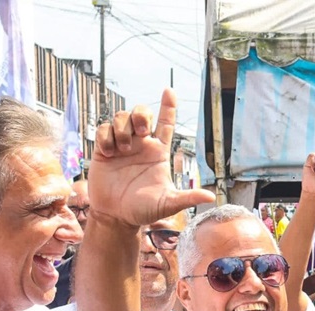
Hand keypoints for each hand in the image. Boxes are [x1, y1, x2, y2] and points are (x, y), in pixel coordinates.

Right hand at [90, 89, 213, 227]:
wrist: (116, 216)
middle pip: (141, 112)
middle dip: (140, 114)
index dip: (168, 106)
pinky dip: (105, 136)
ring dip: (122, 129)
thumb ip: (187, 198)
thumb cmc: (144, 210)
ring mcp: (122, 145)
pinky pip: (103, 129)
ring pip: (121, 117)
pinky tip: (108, 152)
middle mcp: (141, 145)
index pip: (165, 123)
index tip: (169, 91)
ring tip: (123, 150)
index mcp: (158, 152)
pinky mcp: (104, 149)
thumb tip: (211, 196)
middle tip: (141, 131)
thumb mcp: (168, 204)